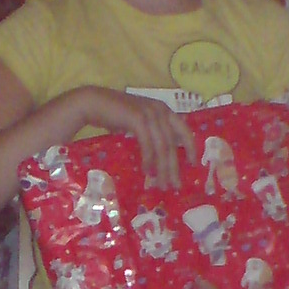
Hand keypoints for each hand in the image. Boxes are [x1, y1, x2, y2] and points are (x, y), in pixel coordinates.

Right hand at [71, 86, 193, 190]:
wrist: (94, 103)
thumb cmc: (115, 115)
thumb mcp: (140, 123)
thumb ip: (153, 133)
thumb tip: (163, 155)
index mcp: (164, 110)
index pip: (184, 130)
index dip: (191, 148)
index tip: (194, 165)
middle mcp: (160, 110)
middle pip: (172, 143)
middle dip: (174, 167)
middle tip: (175, 185)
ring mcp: (149, 113)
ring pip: (162, 146)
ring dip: (162, 168)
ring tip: (161, 184)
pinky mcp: (137, 118)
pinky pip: (147, 143)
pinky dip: (148, 158)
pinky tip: (147, 171)